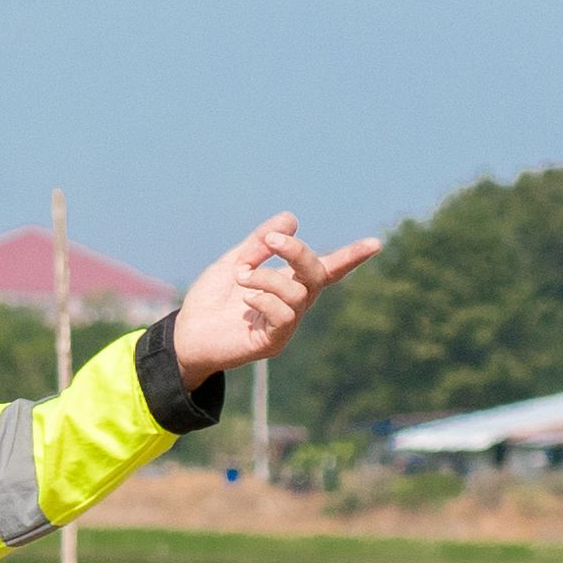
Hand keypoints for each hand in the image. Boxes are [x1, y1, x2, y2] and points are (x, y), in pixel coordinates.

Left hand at [163, 216, 372, 378]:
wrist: (186, 333)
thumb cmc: (212, 300)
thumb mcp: (235, 261)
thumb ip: (260, 242)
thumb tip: (290, 219)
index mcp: (289, 283)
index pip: (327, 268)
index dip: (352, 257)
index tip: (376, 244)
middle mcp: (293, 304)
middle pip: (315, 273)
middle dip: (297, 252)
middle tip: (270, 242)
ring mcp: (286, 325)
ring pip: (297, 292)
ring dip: (267, 276)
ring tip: (240, 276)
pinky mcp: (273, 343)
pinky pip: (284, 316)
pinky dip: (265, 299)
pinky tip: (247, 298)